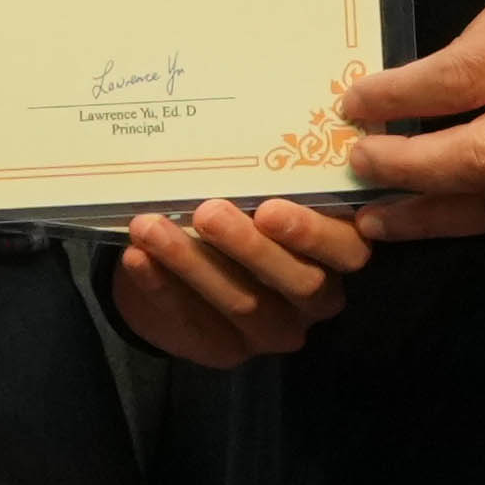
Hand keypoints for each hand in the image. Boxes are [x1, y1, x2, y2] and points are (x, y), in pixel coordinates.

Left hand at [112, 197, 367, 365]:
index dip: (312, 233)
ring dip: (192, 263)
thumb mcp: (263, 189)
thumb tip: (238, 134)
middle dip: (248, 247)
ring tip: (151, 227)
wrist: (186, 260)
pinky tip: (138, 257)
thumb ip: (267, 177)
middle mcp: (316, 296)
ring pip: (243, 303)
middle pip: (298, 281)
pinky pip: (196, 322)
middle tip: (207, 213)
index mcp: (338, 250)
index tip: (269, 208)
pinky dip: (163, 287)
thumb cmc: (240, 206)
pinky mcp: (228, 350)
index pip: (346, 250)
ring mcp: (274, 330)